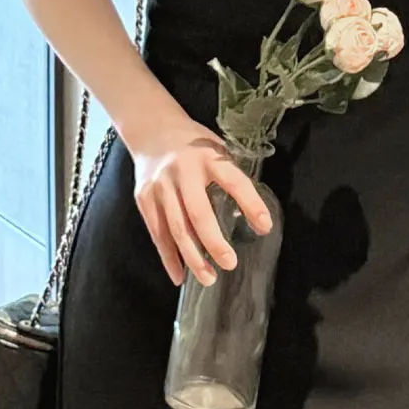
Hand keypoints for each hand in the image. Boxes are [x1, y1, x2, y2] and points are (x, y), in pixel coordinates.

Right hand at [129, 113, 273, 287]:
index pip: (234, 181)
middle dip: (214, 242)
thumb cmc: (193, 145)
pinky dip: (169, 257)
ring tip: (209, 278)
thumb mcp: (217, 148)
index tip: (264, 226)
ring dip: (192, 257)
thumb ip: (230, 175)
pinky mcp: (144, 198)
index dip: (251, 203)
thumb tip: (254, 214)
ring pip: (176, 228)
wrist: (152, 130)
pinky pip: (157, 233)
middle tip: (230, 264)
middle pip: (198, 212)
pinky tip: (180, 276)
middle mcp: (182, 171)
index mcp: (208, 156)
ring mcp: (160, 186)